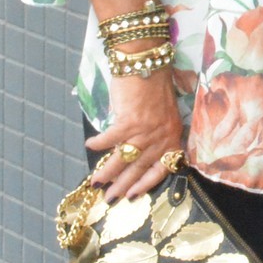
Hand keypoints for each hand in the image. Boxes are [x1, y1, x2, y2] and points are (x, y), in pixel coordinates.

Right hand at [85, 71, 185, 200]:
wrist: (148, 63)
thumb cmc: (154, 86)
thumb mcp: (162, 114)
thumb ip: (153, 134)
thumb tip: (132, 152)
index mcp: (172, 135)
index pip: (163, 167)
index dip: (147, 183)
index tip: (134, 195)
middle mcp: (161, 135)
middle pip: (140, 167)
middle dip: (123, 186)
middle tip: (110, 199)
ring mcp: (146, 130)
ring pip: (123, 158)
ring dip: (107, 172)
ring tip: (96, 183)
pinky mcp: (129, 121)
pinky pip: (110, 140)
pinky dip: (98, 143)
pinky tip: (90, 145)